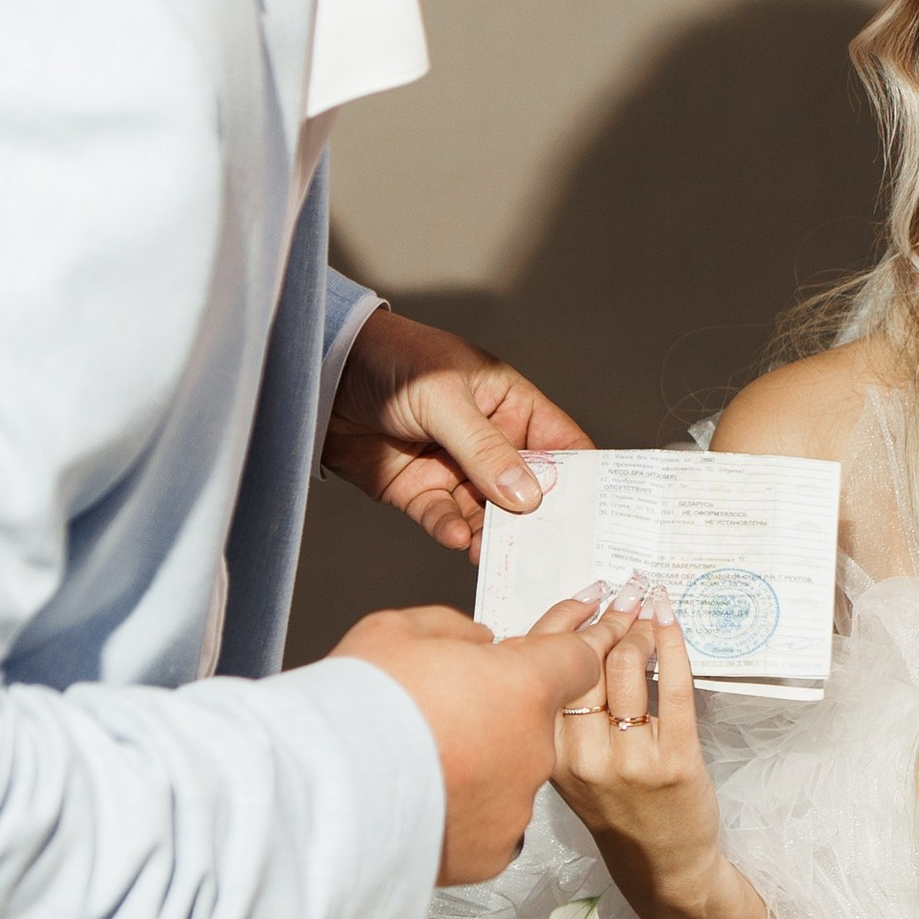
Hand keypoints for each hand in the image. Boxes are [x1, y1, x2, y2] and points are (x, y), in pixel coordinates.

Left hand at [322, 306, 591, 558]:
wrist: (320, 373)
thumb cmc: (391, 362)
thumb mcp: (445, 399)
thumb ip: (485, 450)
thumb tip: (528, 497)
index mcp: (509, 405)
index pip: (560, 445)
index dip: (583, 479)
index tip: (598, 517)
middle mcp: (488, 441)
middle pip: (527, 490)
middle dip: (538, 521)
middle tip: (553, 556)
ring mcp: (453, 469)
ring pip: (486, 514)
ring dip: (493, 536)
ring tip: (498, 556)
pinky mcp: (418, 491)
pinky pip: (443, 519)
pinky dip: (451, 532)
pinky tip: (455, 539)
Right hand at [330, 605, 601, 883]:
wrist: (323, 792)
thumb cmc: (357, 704)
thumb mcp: (399, 631)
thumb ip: (454, 631)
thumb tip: (475, 643)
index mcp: (523, 685)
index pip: (576, 660)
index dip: (574, 646)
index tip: (589, 632)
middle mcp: (533, 748)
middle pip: (530, 724)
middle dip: (497, 718)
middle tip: (441, 717)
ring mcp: (517, 805)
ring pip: (506, 777)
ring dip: (476, 769)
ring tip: (417, 766)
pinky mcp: (493, 852)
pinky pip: (487, 825)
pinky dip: (461, 815)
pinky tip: (421, 804)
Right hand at [544, 591, 724, 915]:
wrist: (662, 867)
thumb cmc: (618, 813)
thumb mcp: (572, 770)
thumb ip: (564, 718)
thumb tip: (574, 643)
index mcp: (547, 755)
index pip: (543, 673)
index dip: (562, 624)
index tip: (583, 598)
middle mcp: (582, 757)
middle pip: (584, 663)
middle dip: (606, 617)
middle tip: (624, 592)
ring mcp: (629, 759)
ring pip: (625, 666)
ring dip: (639, 627)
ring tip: (648, 609)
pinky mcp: (674, 759)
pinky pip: (671, 686)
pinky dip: (672, 645)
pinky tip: (670, 623)